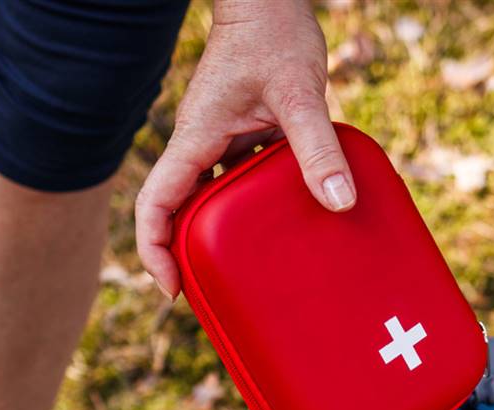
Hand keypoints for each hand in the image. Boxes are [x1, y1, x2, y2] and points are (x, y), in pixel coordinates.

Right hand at [136, 0, 354, 297]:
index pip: (155, 204)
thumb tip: (339, 203)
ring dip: (215, 237)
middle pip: (175, 212)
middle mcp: (199, 145)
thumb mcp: (298, 93)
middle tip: (212, 295)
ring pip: (204, 200)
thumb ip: (316, 146)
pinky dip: (245, 210)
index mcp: (195, 139)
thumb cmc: (274, 33)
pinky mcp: (239, 136)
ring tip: (244, 274)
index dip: (154, 250)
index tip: (173, 288)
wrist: (270, 0)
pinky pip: (233, 183)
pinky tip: (276, 228)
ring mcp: (218, 141)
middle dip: (185, 256)